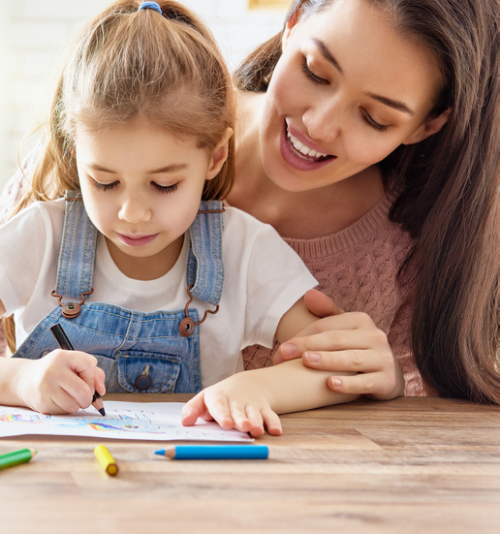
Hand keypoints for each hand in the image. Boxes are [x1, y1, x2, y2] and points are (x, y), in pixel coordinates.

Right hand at [15, 350, 105, 413]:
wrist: (27, 380)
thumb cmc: (58, 371)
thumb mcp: (74, 364)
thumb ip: (94, 374)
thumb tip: (101, 391)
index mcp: (63, 356)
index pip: (89, 365)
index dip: (91, 374)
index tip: (85, 377)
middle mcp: (52, 371)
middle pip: (83, 391)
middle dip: (88, 397)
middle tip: (83, 395)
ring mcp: (45, 388)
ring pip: (75, 405)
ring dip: (77, 404)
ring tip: (69, 396)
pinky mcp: (42, 403)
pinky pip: (64, 412)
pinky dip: (67, 409)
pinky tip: (59, 400)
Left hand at [181, 373, 281, 437]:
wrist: (245, 385)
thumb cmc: (219, 398)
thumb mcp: (204, 400)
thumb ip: (192, 410)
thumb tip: (184, 422)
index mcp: (219, 398)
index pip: (220, 406)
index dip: (223, 415)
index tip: (226, 423)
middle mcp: (237, 401)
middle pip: (239, 411)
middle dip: (241, 419)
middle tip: (243, 427)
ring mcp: (251, 405)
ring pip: (255, 413)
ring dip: (258, 422)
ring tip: (257, 430)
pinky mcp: (264, 409)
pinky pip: (271, 415)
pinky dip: (274, 423)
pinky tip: (276, 431)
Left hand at [274, 289, 404, 399]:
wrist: (388, 375)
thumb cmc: (358, 349)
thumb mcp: (345, 329)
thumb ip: (326, 312)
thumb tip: (308, 294)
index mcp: (361, 320)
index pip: (326, 326)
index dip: (302, 336)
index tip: (281, 350)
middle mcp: (375, 336)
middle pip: (336, 340)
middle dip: (307, 346)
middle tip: (283, 355)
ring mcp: (383, 358)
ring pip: (351, 359)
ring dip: (327, 360)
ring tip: (306, 361)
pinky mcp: (387, 381)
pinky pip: (366, 382)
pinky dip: (348, 384)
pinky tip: (331, 385)